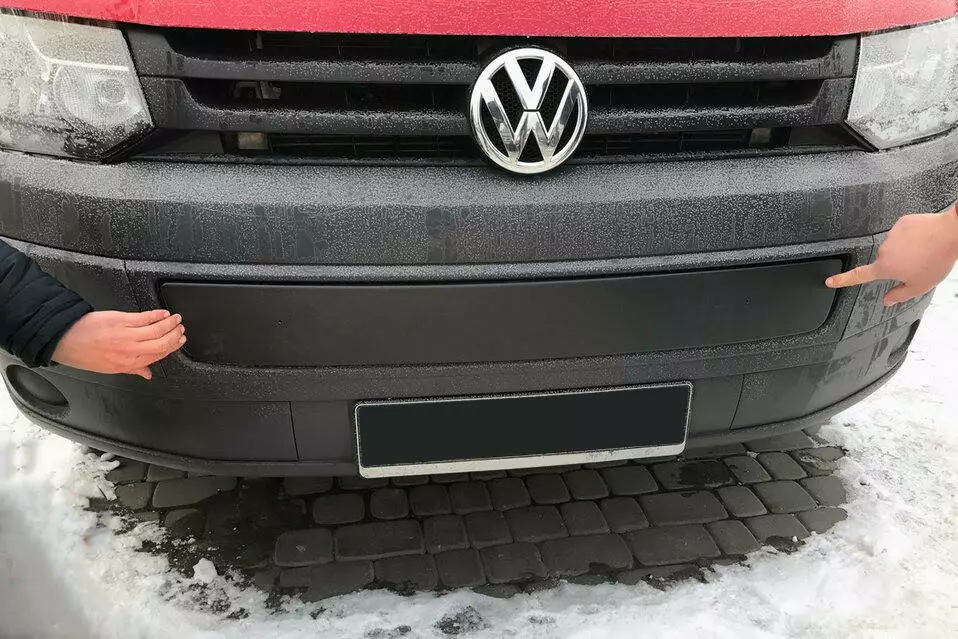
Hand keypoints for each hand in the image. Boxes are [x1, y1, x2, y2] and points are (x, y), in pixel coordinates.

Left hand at [52, 310, 185, 379]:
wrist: (65, 339)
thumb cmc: (83, 354)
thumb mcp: (108, 368)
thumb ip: (132, 369)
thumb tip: (147, 374)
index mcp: (128, 364)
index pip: (158, 356)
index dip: (172, 348)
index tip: (179, 342)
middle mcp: (130, 351)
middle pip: (162, 344)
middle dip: (175, 336)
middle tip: (181, 330)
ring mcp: (127, 335)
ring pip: (157, 330)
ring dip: (170, 324)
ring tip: (176, 319)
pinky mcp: (122, 320)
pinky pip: (146, 318)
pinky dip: (158, 315)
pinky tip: (163, 313)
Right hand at [825, 207, 957, 305]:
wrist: (950, 233)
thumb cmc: (936, 259)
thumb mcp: (920, 285)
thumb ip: (900, 294)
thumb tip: (887, 301)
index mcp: (885, 267)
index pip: (859, 275)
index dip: (843, 279)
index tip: (830, 280)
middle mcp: (884, 250)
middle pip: (886, 260)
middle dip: (898, 263)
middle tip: (917, 264)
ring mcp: (892, 235)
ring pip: (896, 246)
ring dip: (907, 249)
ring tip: (924, 251)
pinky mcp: (901, 223)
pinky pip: (903, 233)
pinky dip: (912, 237)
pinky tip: (924, 240)